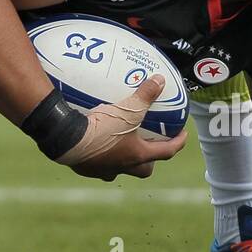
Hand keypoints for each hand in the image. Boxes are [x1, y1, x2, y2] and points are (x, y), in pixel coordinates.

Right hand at [56, 75, 188, 179]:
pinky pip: (100, 165)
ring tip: (123, 145)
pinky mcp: (88, 170)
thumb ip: (144, 95)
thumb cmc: (102, 128)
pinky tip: (98, 145)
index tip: (183, 135)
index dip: (178, 143)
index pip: (166, 152)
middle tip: (150, 145)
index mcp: (138, 155)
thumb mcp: (127, 109)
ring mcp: (105, 170)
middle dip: (150, 159)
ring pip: (121, 169)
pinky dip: (103, 157)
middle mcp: (124, 167)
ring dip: (126, 160)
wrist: (69, 141)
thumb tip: (160, 81)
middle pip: (144, 169)